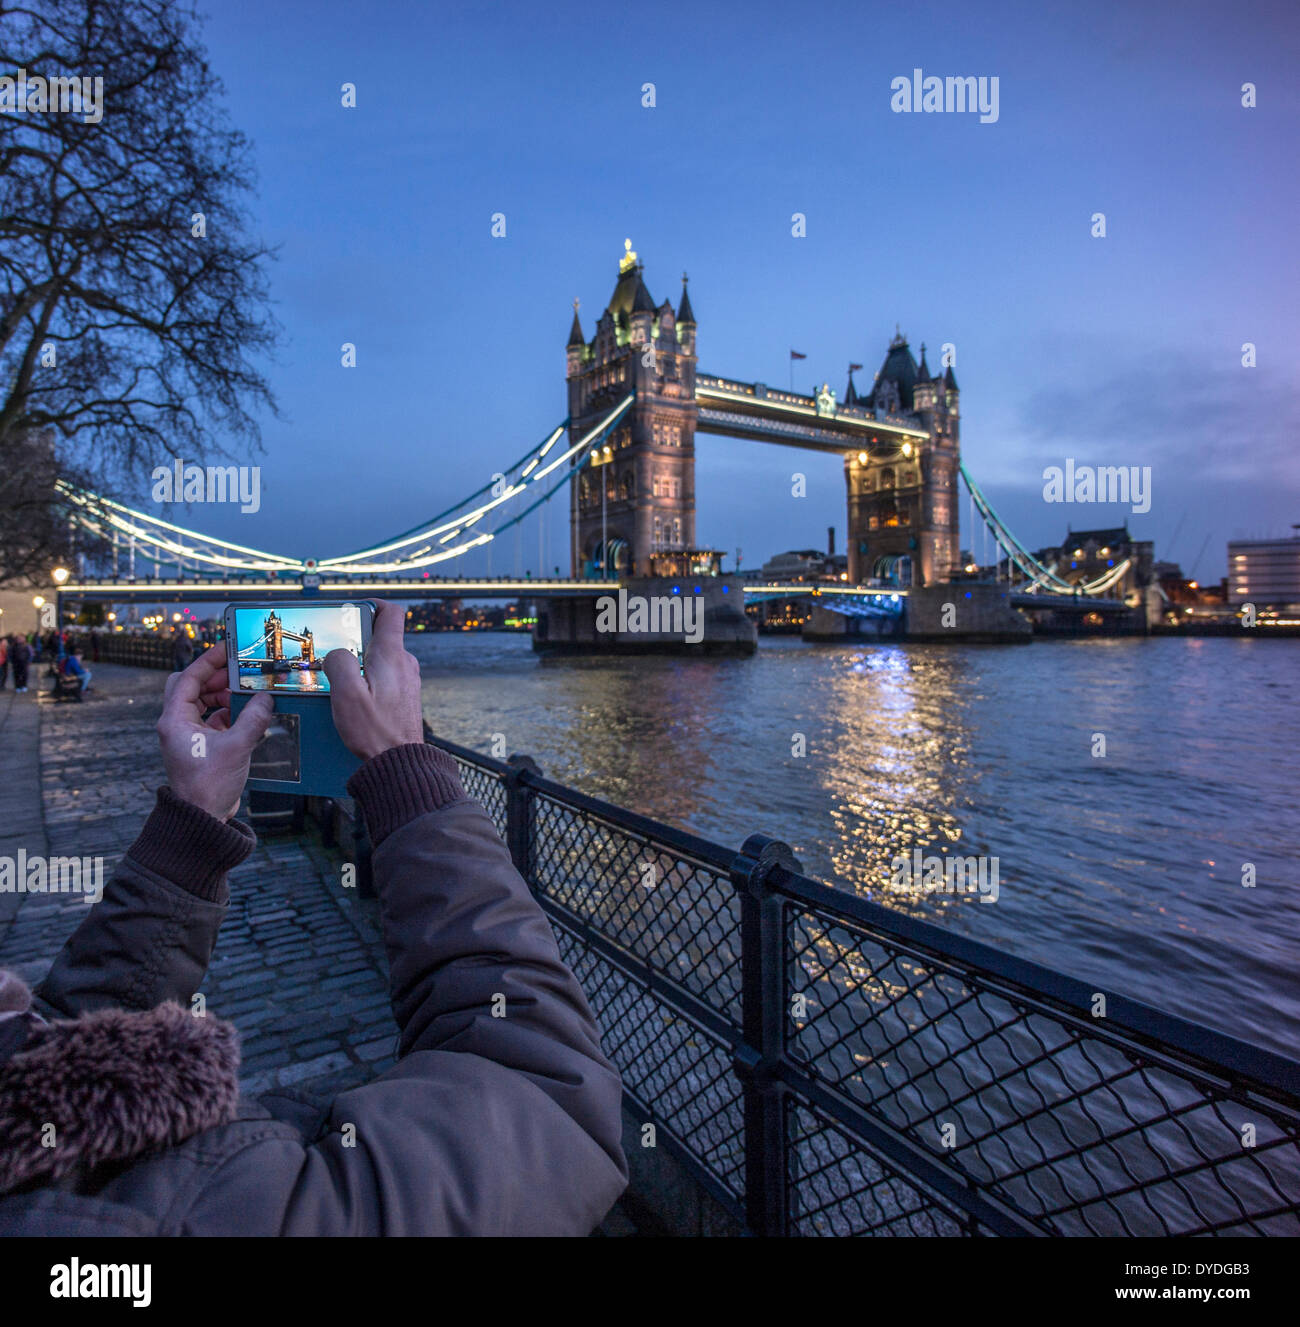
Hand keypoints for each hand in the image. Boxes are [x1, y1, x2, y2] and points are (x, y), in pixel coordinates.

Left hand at [157, 643, 274, 820]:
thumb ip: (253, 719)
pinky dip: (228, 714)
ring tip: (245, 697)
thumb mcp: (236, 747)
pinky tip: (247, 717)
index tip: (226, 650)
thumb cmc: (208, 786)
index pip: (188, 678)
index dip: (208, 662)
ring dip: (222, 697)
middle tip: (238, 674)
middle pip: (190, 688)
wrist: (201, 819)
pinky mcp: (198, 747)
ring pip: (201, 704)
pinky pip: (212, 720)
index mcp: (174, 720)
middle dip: (215, 679)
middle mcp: (176, 725)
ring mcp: (186, 736)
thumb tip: (265, 699)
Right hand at [323, 601, 422, 760]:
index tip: (353, 611)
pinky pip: (384, 677)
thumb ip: (339, 663)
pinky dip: (368, 679)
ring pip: (380, 659)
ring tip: (341, 681)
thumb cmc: (375, 731)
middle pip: (380, 636)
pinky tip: (354, 697)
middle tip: (335, 654)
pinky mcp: (405, 695)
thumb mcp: (346, 694)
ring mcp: (407, 680)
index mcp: (392, 656)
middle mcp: (404, 664)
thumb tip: (337, 653)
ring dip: (360, 663)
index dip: (372, 605)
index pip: (391, 613)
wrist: (400, 762)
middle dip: (356, 640)